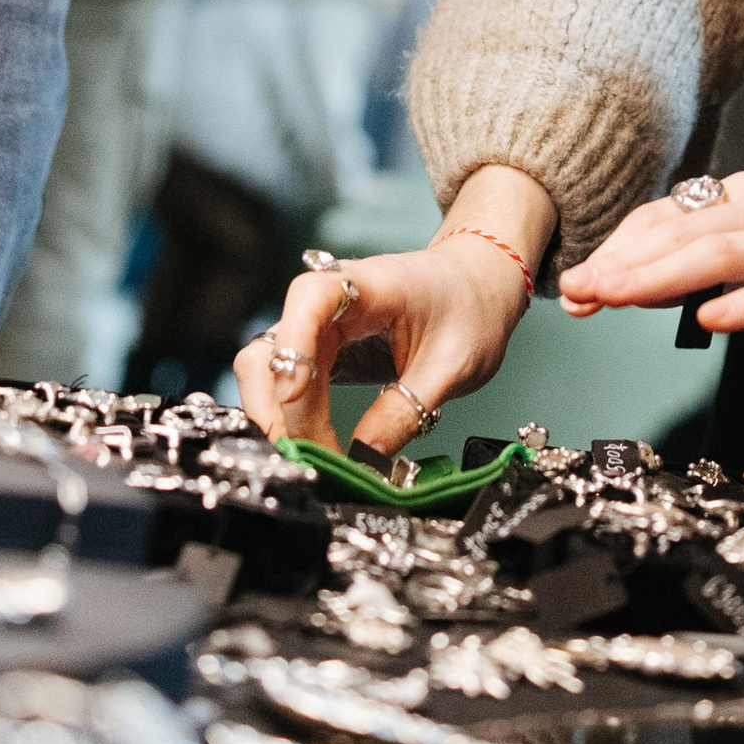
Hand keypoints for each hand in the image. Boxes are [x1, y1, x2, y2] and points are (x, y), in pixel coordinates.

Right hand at [231, 172, 551, 457]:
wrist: (476, 286)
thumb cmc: (468, 307)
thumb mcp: (453, 364)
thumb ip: (408, 408)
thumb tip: (365, 457)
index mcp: (367, 284)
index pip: (309, 298)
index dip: (295, 346)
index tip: (297, 396)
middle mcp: (327, 301)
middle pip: (271, 350)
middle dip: (280, 410)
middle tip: (312, 457)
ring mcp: (315, 326)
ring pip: (267, 373)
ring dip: (279, 420)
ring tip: (315, 459)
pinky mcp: (316, 352)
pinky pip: (285, 386)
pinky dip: (292, 420)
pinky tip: (316, 448)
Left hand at [555, 160, 743, 335]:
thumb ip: (734, 252)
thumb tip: (669, 281)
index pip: (668, 220)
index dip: (617, 250)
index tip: (575, 285)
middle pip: (680, 234)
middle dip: (619, 264)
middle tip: (571, 295)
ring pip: (719, 253)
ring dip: (658, 276)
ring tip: (613, 297)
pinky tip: (712, 319)